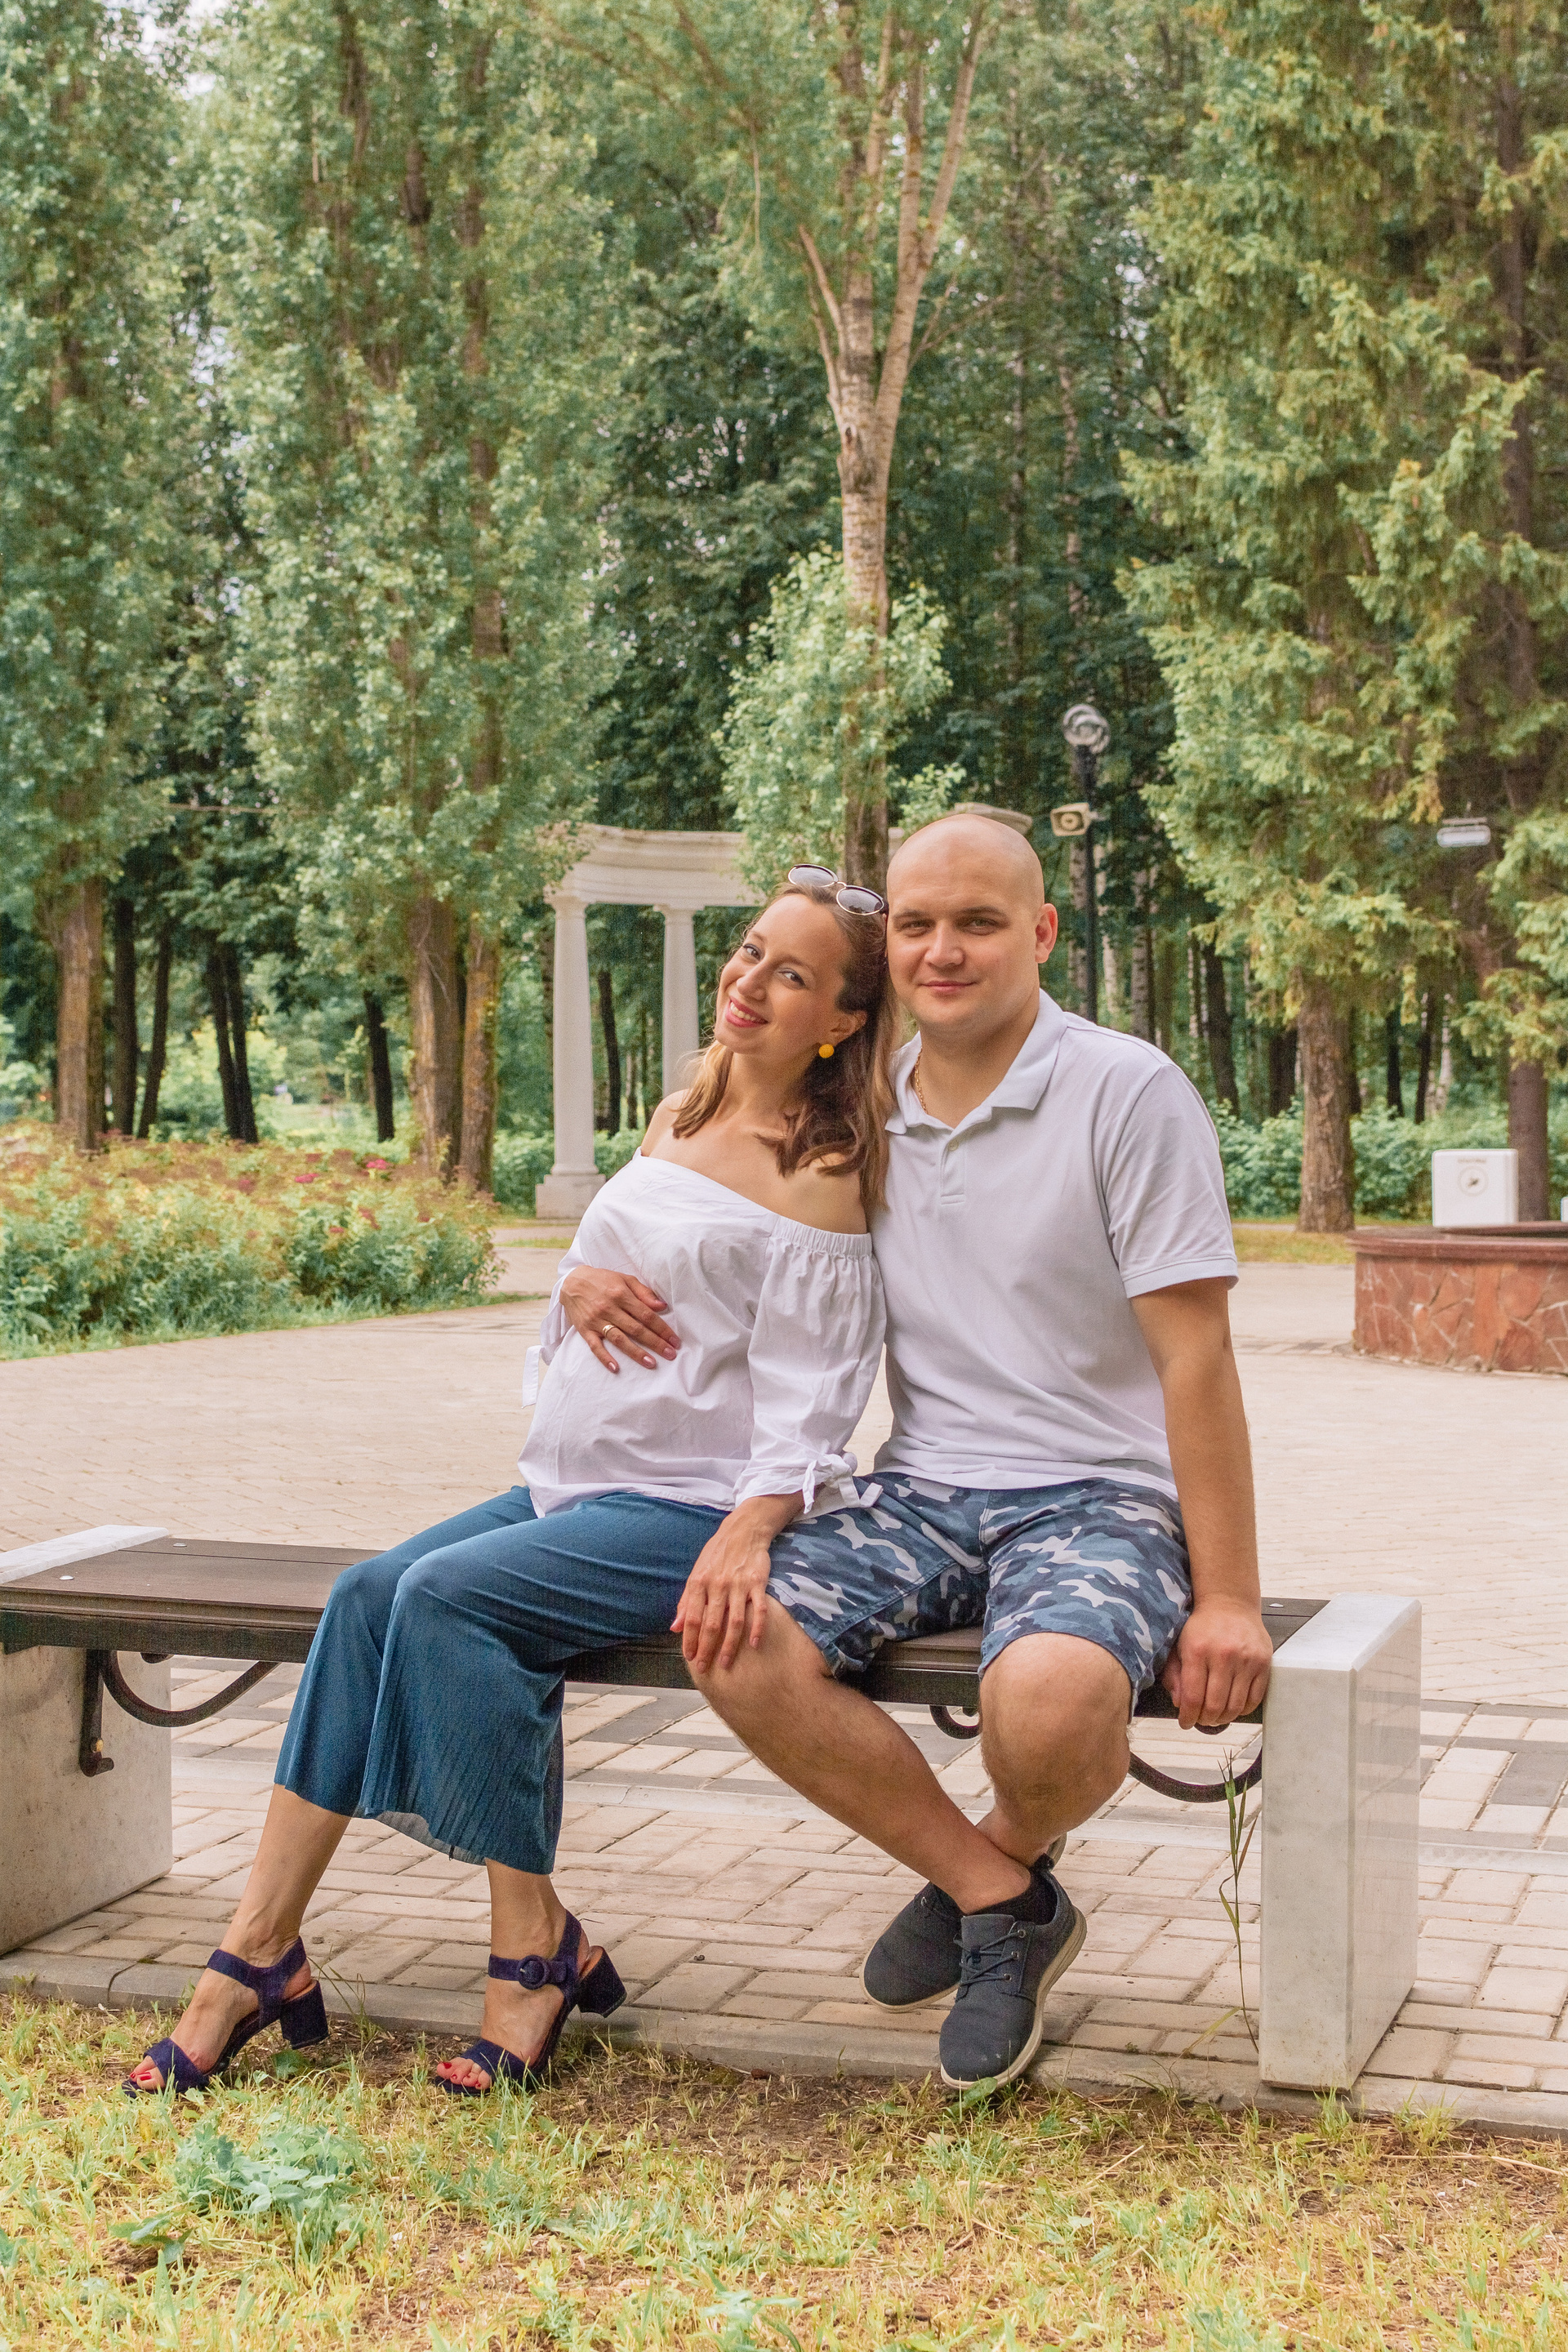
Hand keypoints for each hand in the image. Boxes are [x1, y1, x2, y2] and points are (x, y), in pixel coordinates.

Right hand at [558, 1264, 676, 1372]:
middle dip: (655, 1343)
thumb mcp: (625, 1279)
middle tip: (670, 1354)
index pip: (646, 1315)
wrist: (572, 1282)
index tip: (674, 1340)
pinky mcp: (585, 1330)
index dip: (662, 1328)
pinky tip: (615, 1368)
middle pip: (636, 1329)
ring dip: (636, 1353)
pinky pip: (594, 1346)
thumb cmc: (602, 1280)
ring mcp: (596, 1321)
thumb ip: (644, 1293)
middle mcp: (609, 1308)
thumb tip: (661, 1306)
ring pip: (619, 1339)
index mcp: (621, 1295)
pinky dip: (604, 1357)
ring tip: (651, 1363)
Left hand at [673, 1500, 794, 1672]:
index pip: (693, 1618)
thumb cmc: (717, 1554)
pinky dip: (757, 1628)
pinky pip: (758, 1609)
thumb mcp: (696, 1573)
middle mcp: (718, 1585)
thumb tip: (674, 1628)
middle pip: (711, 1624)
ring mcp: (739, 1585)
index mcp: (699, 1582)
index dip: (690, 1640)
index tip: (690, 1658)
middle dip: (706, 1649)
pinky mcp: (758, 1583)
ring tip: (725, 1663)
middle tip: (704, 1668)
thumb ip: (686, 1602)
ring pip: (734, 1621)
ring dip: (729, 1645)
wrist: (744, 1530)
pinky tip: (754, 1644)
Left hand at [1160, 1598, 1272, 1730]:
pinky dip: (1243, 1710)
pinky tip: (1233, 1707)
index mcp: (1197, 1651)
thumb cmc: (1202, 1626)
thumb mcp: (1179, 1645)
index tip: (1185, 1722)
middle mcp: (1223, 1655)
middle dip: (1205, 1720)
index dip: (1188, 1717)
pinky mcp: (1263, 1662)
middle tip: (1201, 1721)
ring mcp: (1246, 1659)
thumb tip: (1179, 1703)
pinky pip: (1254, 1698)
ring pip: (1235, 1706)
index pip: (1192, 1697)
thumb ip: (1174, 1674)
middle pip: (1214, 1706)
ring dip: (1224, 1718)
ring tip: (1216, 1716)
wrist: (1229, 1603)